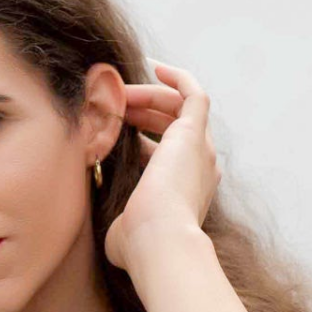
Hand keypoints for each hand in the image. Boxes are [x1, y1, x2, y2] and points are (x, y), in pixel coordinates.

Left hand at [102, 59, 221, 275]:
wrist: (158, 240)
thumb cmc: (139, 244)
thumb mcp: (123, 228)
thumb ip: (120, 223)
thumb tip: (112, 231)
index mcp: (186, 191)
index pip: (163, 154)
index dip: (138, 137)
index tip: (111, 129)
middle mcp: (200, 168)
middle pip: (173, 127)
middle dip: (141, 112)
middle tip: (110, 106)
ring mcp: (200, 149)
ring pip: (179, 108)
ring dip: (148, 97)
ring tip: (118, 92)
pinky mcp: (195, 133)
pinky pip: (194, 94)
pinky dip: (178, 78)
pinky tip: (154, 67)